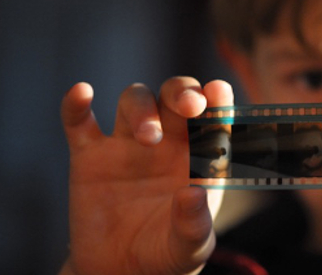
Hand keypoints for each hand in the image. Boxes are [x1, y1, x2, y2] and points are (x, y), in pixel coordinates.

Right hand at [60, 77, 232, 274]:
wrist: (121, 272)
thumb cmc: (167, 252)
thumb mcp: (188, 247)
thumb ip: (194, 223)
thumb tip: (193, 193)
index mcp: (199, 153)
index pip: (213, 115)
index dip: (217, 98)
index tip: (218, 91)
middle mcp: (167, 140)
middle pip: (174, 95)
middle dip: (182, 92)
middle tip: (189, 106)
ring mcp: (127, 144)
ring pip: (135, 100)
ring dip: (142, 108)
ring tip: (148, 138)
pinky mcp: (90, 157)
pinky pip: (80, 122)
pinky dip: (77, 105)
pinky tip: (82, 93)